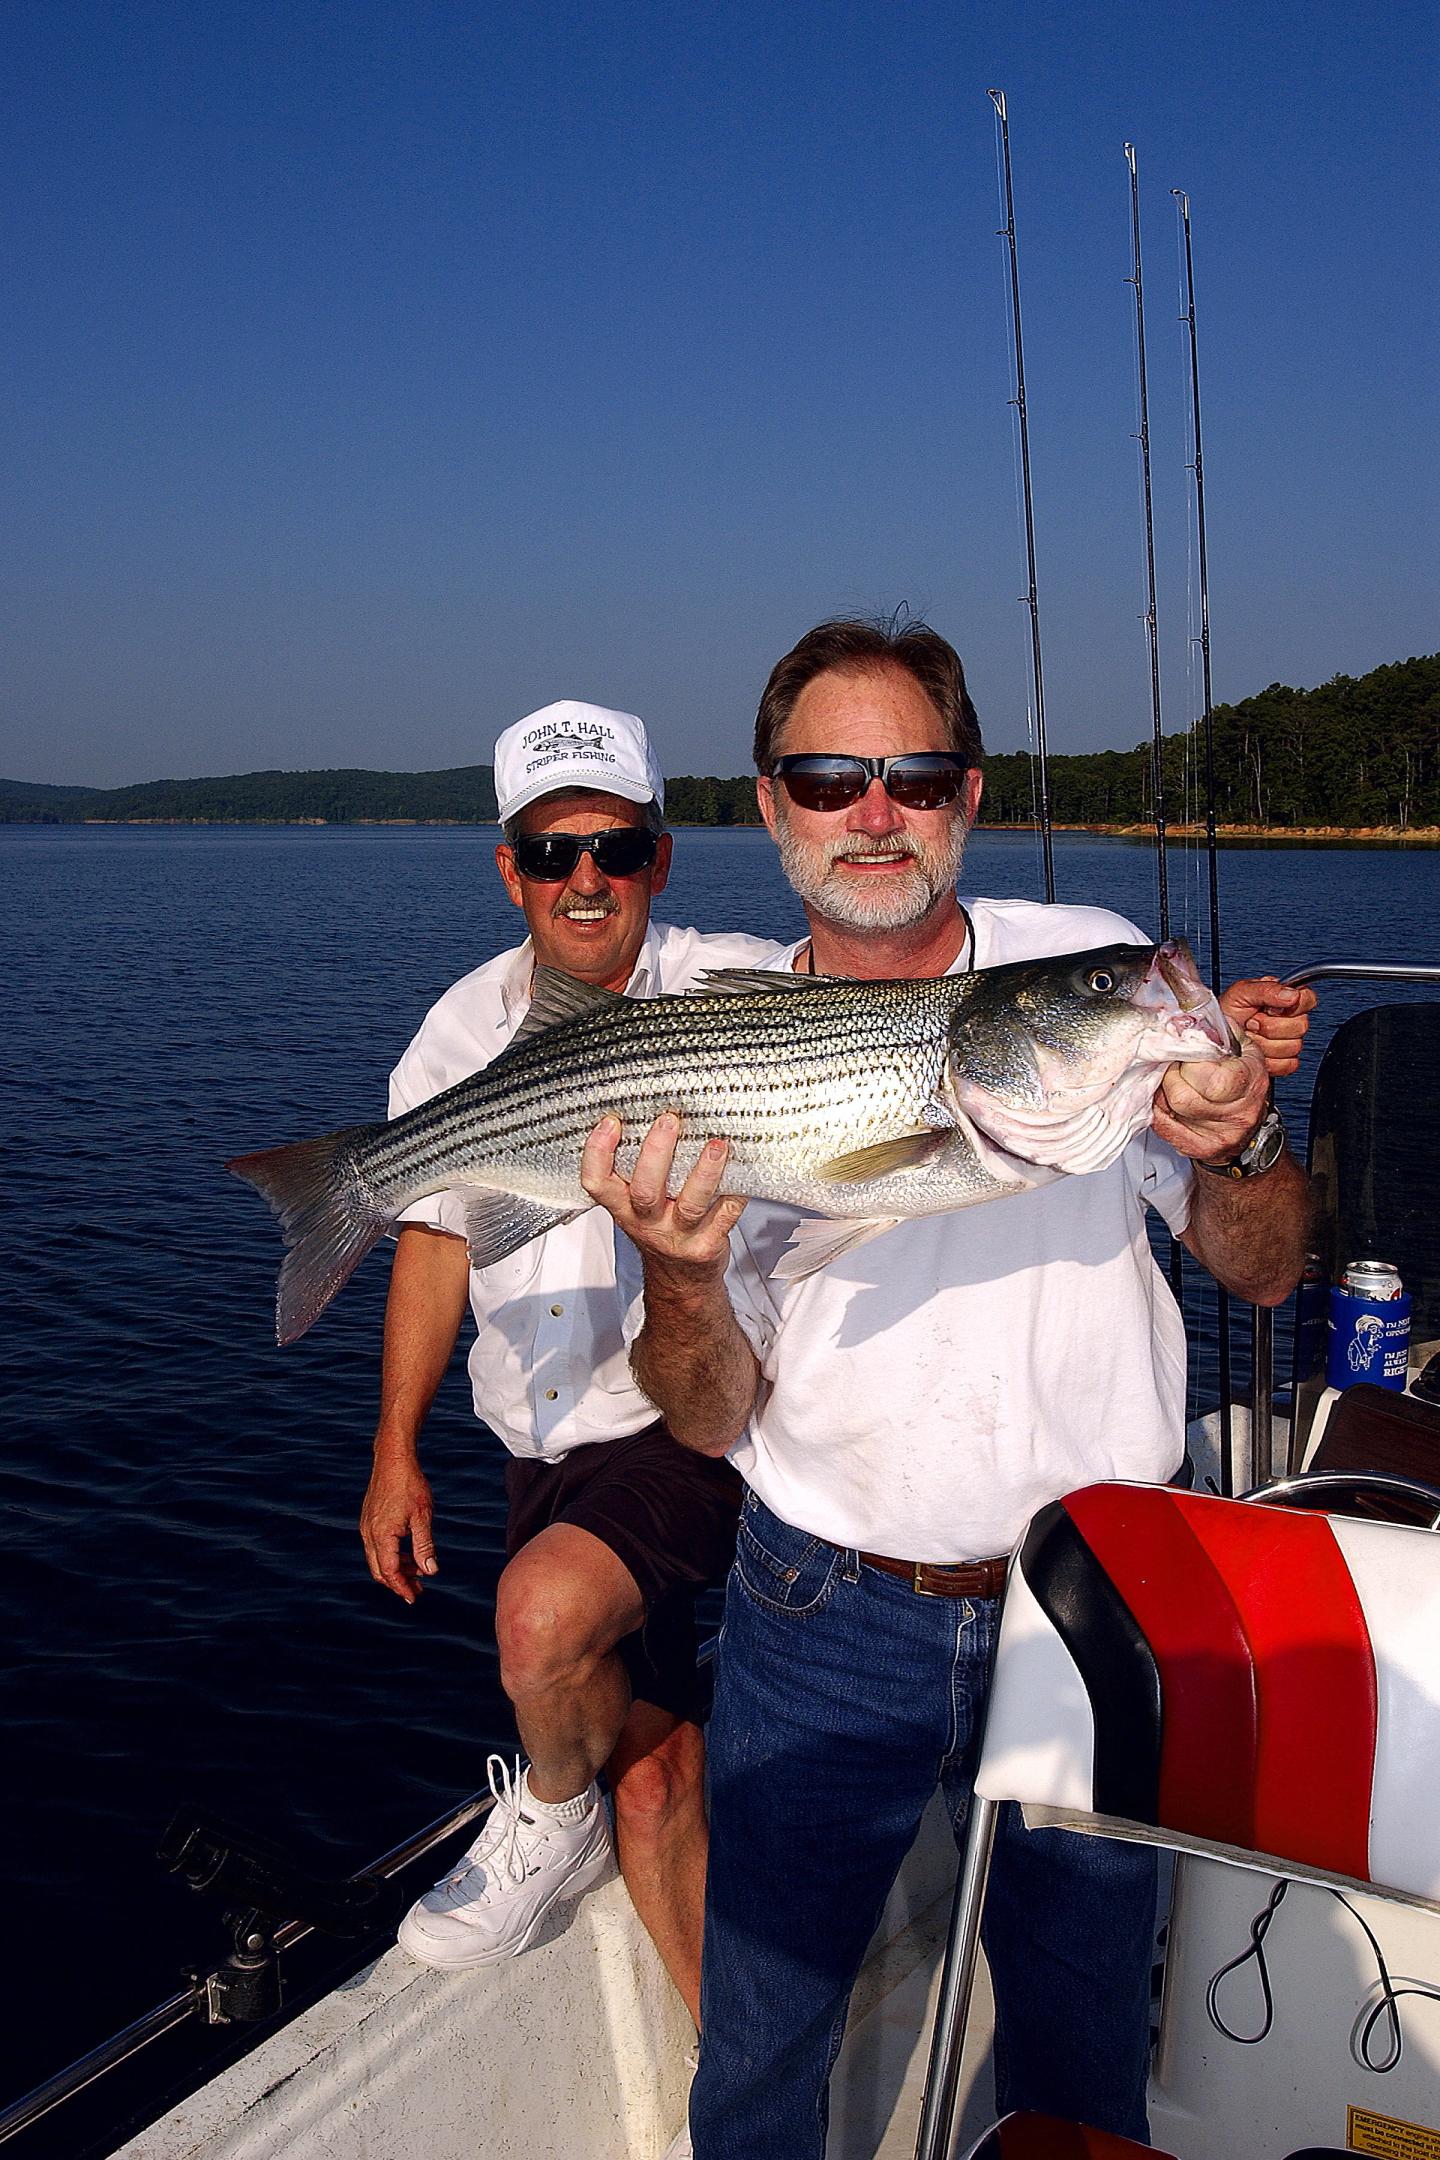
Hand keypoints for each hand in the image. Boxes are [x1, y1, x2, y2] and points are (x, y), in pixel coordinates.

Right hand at [361, 1450, 436, 1603]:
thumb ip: (424, 1546)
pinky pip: (377, 1546)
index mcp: (382, 1535)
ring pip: (377, 1559)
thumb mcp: (422, 1516)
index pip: (389, 1571)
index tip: (414, 1597)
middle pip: (380, 1570)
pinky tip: (409, 1552)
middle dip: (398, 1582)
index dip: (402, 1587)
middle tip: (417, 1590)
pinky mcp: (368, 1520)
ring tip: (418, 1571)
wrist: (393, 1459)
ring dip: (397, 1568)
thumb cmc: (410, 1484)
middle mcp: (369, 1534)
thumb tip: (430, 1571)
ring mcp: (367, 1526)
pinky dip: (391, 1555)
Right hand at [581, 1112, 746, 1272]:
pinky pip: (726, 1215)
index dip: (598, 1153)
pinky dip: (736, 1192)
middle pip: (645, 1191)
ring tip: (717, 1145)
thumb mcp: (635, 1207)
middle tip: (669, 1120)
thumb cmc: (661, 1231)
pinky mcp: (708, 1244)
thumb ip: (636, 1172)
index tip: (611, 1122)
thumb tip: (648, 1114)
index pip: (597, 1182)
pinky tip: (742, 1170)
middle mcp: (647, 1223)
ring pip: (690, 1204)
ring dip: (705, 1172)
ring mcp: (679, 1235)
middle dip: (656, 1153)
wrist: (682, 1280)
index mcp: (624, 1208)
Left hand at [1152, 1036, 1271, 1165]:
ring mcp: (1220, 1135)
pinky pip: (1163, 1127)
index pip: (1211, 1080)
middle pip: (1183, 1096)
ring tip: (1174, 1082)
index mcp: (1250, 1083)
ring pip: (1170, 1109)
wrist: (1250, 1123)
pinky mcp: (1201, 1149)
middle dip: (1172, 1076)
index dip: (1191, 1064)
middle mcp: (1239, 1113)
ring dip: (1163, 1091)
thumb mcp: (1241, 1047)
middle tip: (1177, 1068)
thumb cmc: (1243, 1080)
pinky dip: (1158, 1110)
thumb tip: (1188, 1019)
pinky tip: (1167, 1100)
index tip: (1188, 1054)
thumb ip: (1218, 1031)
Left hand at [1218, 977, 1315, 1078]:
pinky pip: (1289, 1064)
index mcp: (1281, 998)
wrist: (1213, 1042)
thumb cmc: (1224, 1015)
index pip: (1307, 998)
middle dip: (1270, 1026)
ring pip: (1294, 1046)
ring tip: (1251, 1037)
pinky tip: (1256, 1052)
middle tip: (1252, 1023)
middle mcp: (1287, 1019)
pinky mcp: (1284, 1062)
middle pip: (1301, 1026)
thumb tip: (1292, 994)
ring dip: (1267, 1044)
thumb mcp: (1239, 993)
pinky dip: (1270, 1061)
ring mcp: (1287, 1041)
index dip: (1290, 1006)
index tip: (1269, 1008)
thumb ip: (1266, 989)